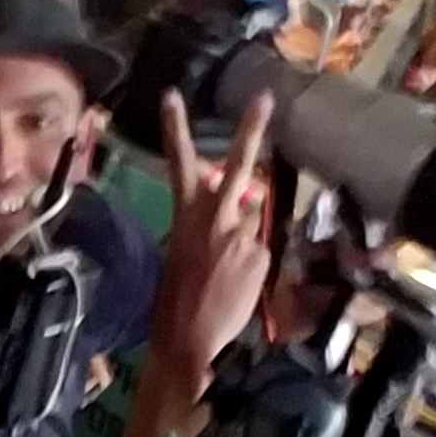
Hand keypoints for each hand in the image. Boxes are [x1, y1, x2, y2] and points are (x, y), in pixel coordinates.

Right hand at [153, 87, 274, 392]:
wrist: (189, 339)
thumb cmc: (178, 300)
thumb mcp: (182, 251)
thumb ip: (211, 221)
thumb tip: (243, 196)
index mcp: (185, 216)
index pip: (180, 165)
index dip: (175, 130)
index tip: (172, 97)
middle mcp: (215, 218)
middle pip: (238, 167)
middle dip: (251, 131)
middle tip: (264, 98)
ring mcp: (240, 235)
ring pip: (254, 214)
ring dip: (246, 230)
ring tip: (224, 266)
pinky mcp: (259, 254)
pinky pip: (261, 247)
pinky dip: (253, 261)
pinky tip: (236, 283)